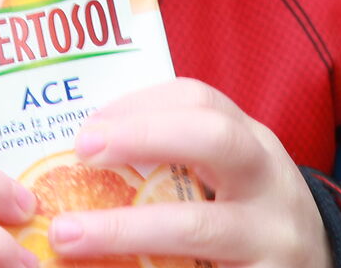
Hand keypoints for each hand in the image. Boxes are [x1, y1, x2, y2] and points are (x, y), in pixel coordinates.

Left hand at [52, 80, 327, 267]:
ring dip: (125, 229)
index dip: (140, 104)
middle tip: (81, 151)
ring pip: (198, 227)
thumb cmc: (250, 220)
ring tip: (67, 235)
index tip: (87, 125)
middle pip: (215, 141)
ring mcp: (273, 240)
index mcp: (254, 145)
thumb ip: (178, 162)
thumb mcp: (233, 179)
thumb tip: (77, 160)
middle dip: (144, 137)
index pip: (201, 100)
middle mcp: (270, 185)